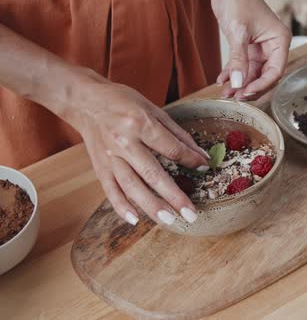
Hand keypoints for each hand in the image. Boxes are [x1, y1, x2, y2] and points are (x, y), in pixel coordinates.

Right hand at [69, 81, 209, 225]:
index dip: (190, 159)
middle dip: (174, 196)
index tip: (204, 168)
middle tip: (190, 214)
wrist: (86, 101)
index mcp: (141, 124)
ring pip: (132, 186)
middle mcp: (124, 142)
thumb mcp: (153, 110)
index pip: (171, 148)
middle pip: (153, 174)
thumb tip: (201, 155)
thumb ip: (178, 134)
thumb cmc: (123, 102)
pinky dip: (121, 206)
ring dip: (151, 206)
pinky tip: (134, 219)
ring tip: (169, 220)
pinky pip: (110, 190)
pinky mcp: (99, 167)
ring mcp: (110, 157)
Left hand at [212, 0, 290, 99]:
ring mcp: (260, 48)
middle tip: (235, 96)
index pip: (275, 72)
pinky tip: (222, 80)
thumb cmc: (239, 0)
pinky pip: (242, 65)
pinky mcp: (247, 47)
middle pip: (265, 76)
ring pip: (252, 73)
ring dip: (239, 83)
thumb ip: (239, 59)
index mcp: (279, 41)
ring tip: (225, 92)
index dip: (261, 85)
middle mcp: (272, 46)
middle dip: (249, 87)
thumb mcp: (238, 32)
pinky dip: (232, 73)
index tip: (246, 93)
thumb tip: (237, 83)